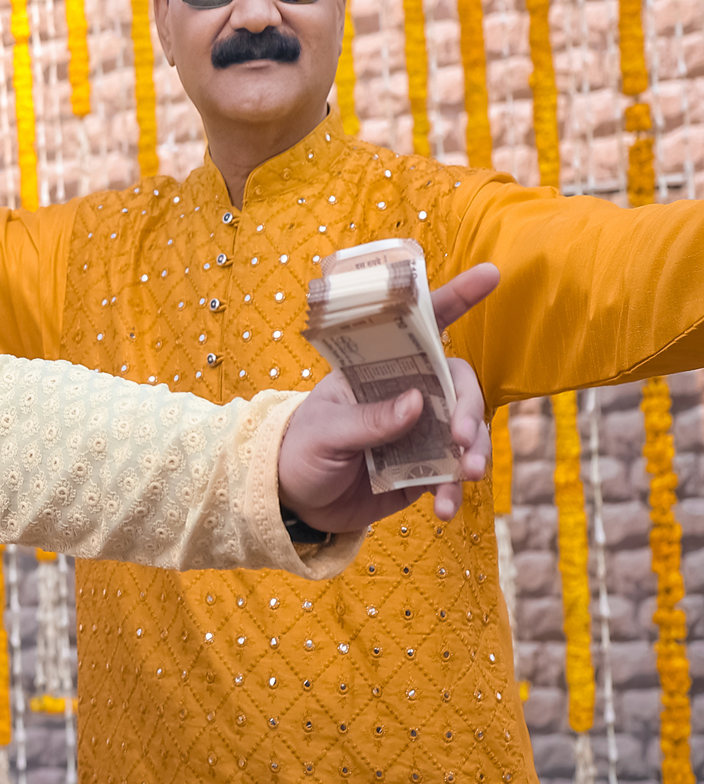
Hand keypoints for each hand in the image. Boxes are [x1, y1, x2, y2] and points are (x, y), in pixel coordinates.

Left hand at [276, 262, 499, 534]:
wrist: (293, 501)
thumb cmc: (299, 450)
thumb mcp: (324, 433)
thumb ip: (368, 420)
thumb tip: (418, 402)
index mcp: (377, 370)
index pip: (419, 326)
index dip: (455, 298)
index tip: (490, 274)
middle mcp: (405, 393)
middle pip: (458, 383)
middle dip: (469, 408)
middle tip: (462, 439)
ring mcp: (418, 431)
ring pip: (466, 430)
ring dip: (474, 452)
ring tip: (463, 477)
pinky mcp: (423, 468)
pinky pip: (452, 473)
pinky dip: (453, 491)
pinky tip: (443, 509)